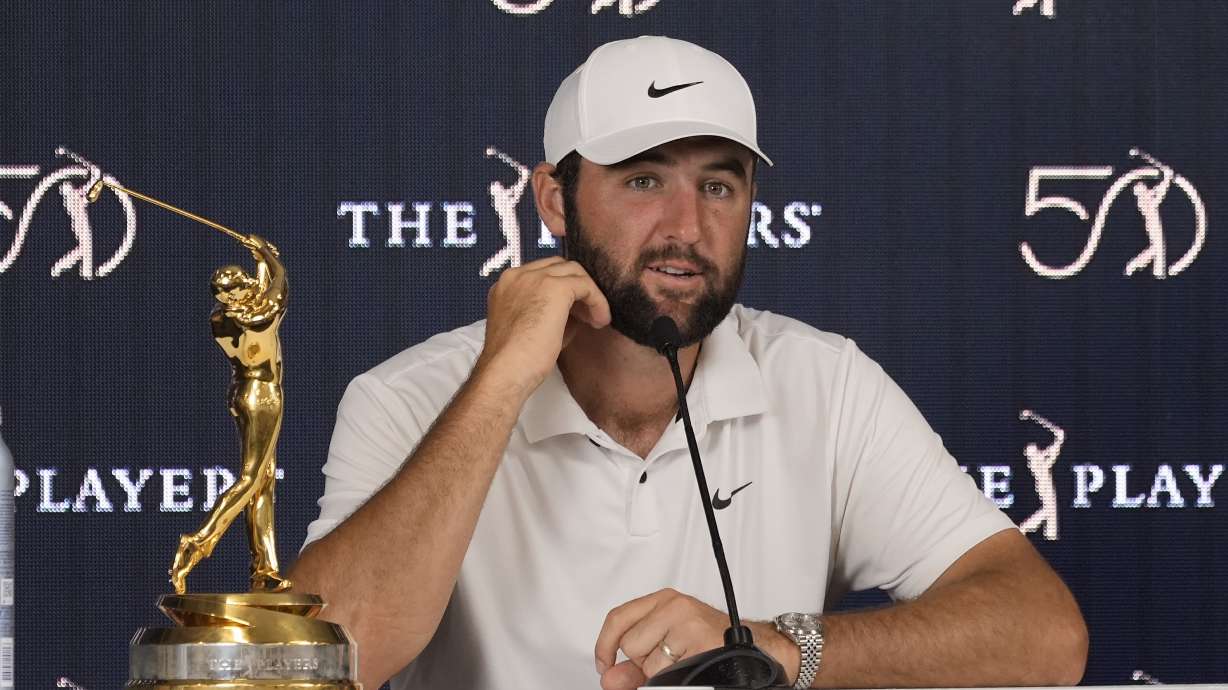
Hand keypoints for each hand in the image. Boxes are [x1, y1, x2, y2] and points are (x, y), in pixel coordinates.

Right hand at [476, 256, 610, 393]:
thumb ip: (548, 313)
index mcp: (506, 285)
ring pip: (573, 271)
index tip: (574, 312)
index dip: (562, 289)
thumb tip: (576, 312)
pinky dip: (597, 301)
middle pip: (558, 266)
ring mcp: (534, 278)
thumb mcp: (529, 329)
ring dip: (589, 293)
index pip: (542, 273)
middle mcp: (516, 275)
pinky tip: (600, 321)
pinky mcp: (554, 287)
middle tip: (587, 315)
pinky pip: (585, 285)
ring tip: (596, 320)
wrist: (506, 372)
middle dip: (576, 287)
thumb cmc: (515, 361)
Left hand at [593, 589, 730, 689]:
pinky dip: (675, 676)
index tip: (604, 664)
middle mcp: (674, 606)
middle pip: (630, 644)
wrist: (751, 646)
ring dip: (660, 670)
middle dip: (642, 660)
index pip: (618, 618)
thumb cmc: (707, 642)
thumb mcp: (664, 645)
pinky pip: (668, 672)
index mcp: (663, 601)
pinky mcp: (699, 640)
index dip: (605, 645)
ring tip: (682, 661)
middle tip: (666, 658)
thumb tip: (609, 677)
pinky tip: (690, 665)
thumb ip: (632, 664)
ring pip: (648, 661)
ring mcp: (687, 622)